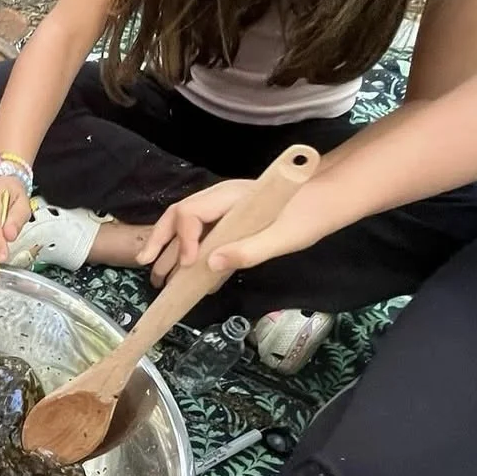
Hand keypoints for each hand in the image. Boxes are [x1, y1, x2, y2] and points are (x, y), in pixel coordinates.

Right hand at [139, 178, 331, 279]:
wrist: (329, 200)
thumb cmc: (309, 216)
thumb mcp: (283, 238)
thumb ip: (248, 251)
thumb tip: (209, 265)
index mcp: (231, 197)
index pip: (191, 213)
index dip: (184, 239)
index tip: (190, 264)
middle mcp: (221, 199)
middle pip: (179, 215)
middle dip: (161, 241)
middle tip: (148, 267)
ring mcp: (225, 209)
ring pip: (188, 226)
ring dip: (172, 250)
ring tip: (159, 278)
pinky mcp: (232, 221)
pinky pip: (204, 234)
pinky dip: (193, 254)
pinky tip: (192, 277)